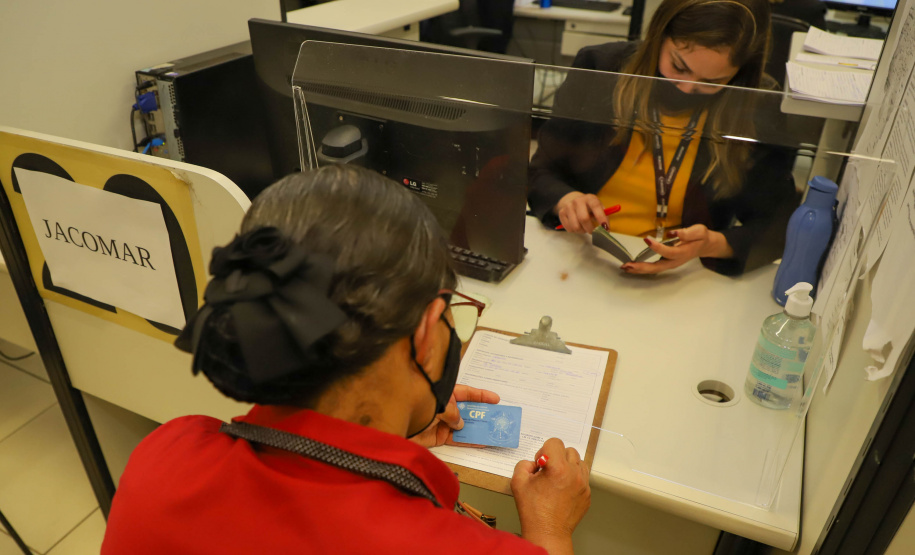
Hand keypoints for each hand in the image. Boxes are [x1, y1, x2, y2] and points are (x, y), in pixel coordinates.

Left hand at [410, 385, 499, 447]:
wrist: (395, 426)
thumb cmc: (414, 407)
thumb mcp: (438, 405)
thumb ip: (452, 413)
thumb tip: (460, 423)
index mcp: (444, 394)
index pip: (466, 392)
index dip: (480, 395)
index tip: (496, 399)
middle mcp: (444, 407)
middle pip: (467, 410)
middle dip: (481, 414)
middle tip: (498, 418)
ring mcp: (442, 423)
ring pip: (464, 426)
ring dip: (478, 429)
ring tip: (494, 431)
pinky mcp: (439, 438)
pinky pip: (458, 439)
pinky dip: (470, 441)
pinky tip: (482, 441)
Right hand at [511, 438, 590, 554]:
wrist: (547, 532)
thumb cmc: (533, 511)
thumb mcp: (518, 482)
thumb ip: (524, 464)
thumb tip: (534, 463)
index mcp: (557, 467)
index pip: (555, 442)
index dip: (544, 450)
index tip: (541, 463)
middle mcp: (573, 473)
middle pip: (568, 450)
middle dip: (557, 457)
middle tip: (548, 471)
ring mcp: (583, 484)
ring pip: (579, 462)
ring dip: (568, 466)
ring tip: (558, 479)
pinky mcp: (587, 494)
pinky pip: (583, 478)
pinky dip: (574, 479)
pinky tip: (563, 490)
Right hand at [555, 192, 608, 233]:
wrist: (573, 200)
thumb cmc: (590, 208)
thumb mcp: (598, 208)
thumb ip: (603, 217)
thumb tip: (606, 230)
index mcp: (590, 198)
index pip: (596, 206)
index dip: (601, 218)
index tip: (605, 228)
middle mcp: (578, 201)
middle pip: (584, 219)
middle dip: (590, 229)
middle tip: (593, 232)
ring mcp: (568, 206)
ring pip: (576, 226)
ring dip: (582, 231)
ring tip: (584, 228)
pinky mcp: (561, 213)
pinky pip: (569, 229)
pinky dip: (575, 231)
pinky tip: (577, 226)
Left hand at [620, 224, 733, 274]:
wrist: (704, 246)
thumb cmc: (700, 237)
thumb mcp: (698, 231)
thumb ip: (687, 233)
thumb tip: (673, 233)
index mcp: (682, 253)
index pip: (668, 252)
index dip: (657, 247)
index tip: (647, 239)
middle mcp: (674, 261)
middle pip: (657, 267)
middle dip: (642, 267)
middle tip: (628, 265)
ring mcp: (669, 264)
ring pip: (653, 270)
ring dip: (638, 270)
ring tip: (625, 267)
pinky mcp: (665, 264)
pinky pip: (652, 268)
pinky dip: (641, 268)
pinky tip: (630, 267)